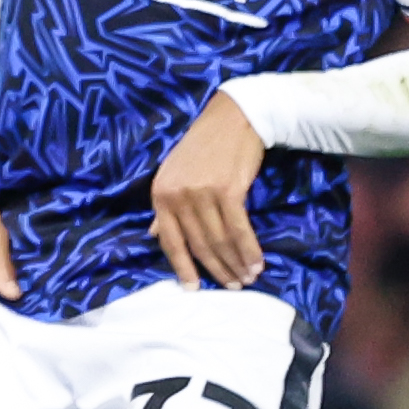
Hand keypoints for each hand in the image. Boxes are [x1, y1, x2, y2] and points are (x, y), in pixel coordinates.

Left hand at [149, 89, 268, 287]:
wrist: (232, 119)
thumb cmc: (203, 148)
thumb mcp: (173, 174)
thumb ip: (166, 207)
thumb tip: (152, 234)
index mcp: (160, 194)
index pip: (169, 241)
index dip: (182, 268)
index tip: (193, 289)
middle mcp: (177, 196)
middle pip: (198, 245)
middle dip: (216, 270)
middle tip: (232, 287)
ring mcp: (202, 193)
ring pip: (219, 240)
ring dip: (236, 263)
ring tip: (247, 279)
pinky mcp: (229, 190)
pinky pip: (239, 229)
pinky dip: (249, 249)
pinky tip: (256, 263)